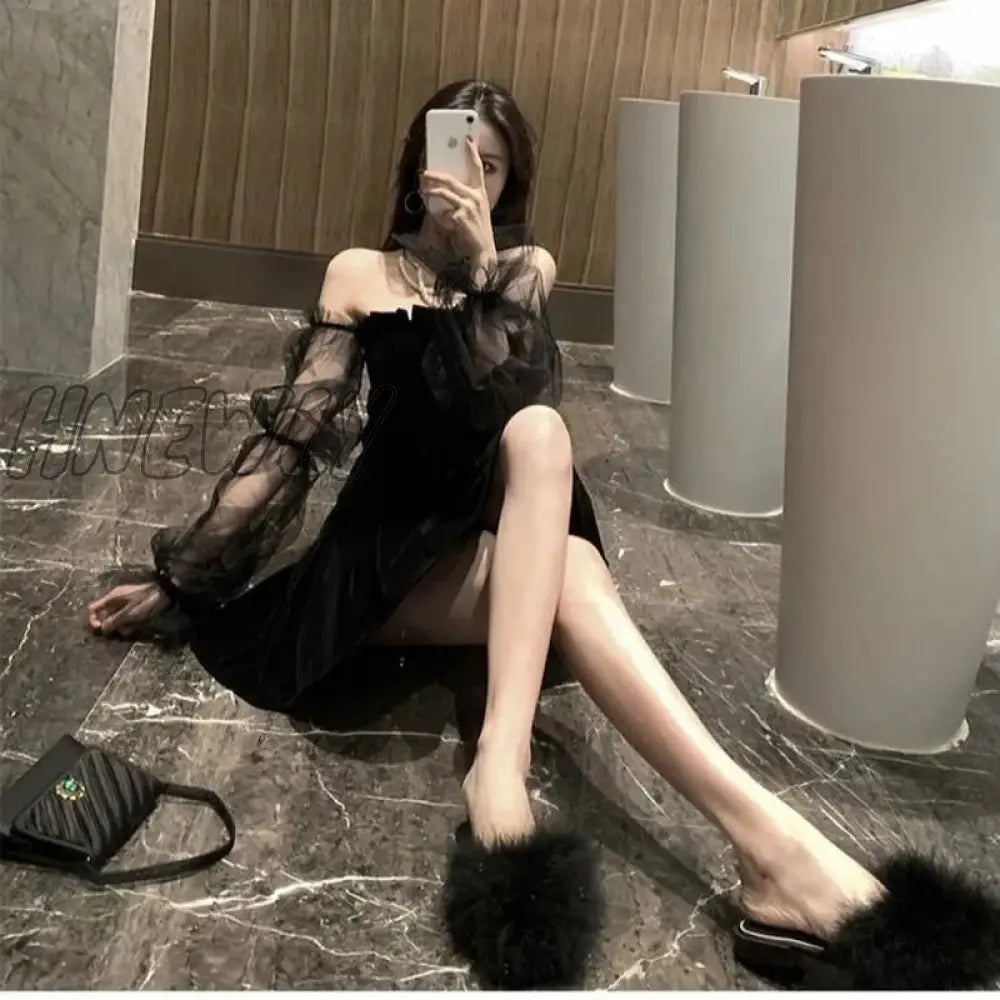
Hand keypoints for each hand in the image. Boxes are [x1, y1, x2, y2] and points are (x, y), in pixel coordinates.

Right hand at [88, 582, 169, 636]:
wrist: (167, 594)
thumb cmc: (146, 602)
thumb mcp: (128, 613)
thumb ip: (114, 621)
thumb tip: (102, 629)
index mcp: (112, 597)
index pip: (93, 608)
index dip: (93, 619)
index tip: (100, 627)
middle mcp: (116, 600)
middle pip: (105, 616)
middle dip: (111, 625)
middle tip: (121, 628)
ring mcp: (126, 604)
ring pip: (117, 619)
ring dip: (123, 626)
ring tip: (132, 627)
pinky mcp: (135, 609)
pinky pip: (127, 619)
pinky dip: (131, 623)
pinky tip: (138, 625)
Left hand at [421, 136, 497, 272]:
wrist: (482, 250)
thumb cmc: (475, 232)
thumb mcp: (473, 211)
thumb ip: (461, 199)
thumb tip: (442, 189)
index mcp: (480, 193)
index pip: (477, 168)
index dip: (472, 151)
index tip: (467, 138)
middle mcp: (476, 197)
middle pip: (451, 179)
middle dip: (435, 174)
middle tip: (424, 171)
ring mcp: (468, 206)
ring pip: (444, 192)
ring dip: (430, 190)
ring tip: (423, 190)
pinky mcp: (461, 217)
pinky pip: (443, 211)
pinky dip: (437, 214)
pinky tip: (436, 218)